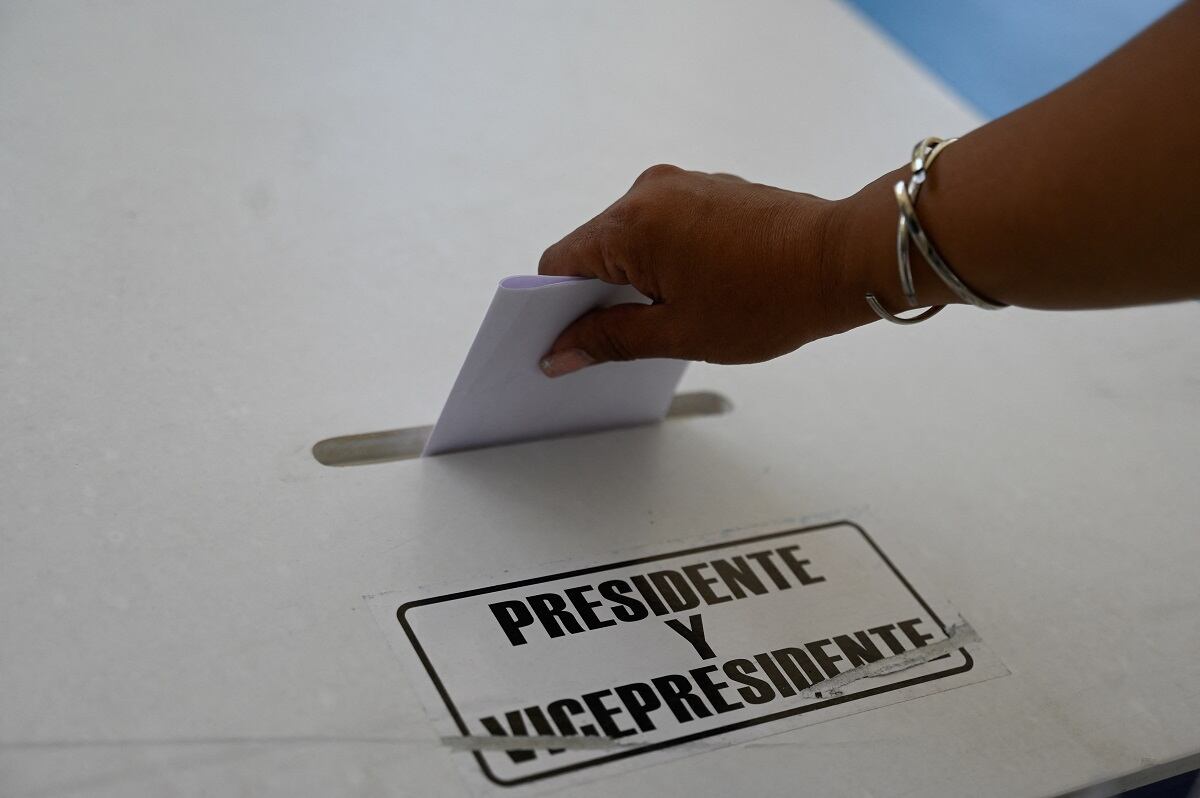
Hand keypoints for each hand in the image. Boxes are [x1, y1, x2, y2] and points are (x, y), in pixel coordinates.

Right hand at [537, 164, 866, 376]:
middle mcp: (649, 191)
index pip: (559, 263)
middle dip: (598, 294)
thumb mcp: (680, 333)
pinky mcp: (708, 189)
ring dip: (634, 277)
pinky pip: (663, 224)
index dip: (555, 309)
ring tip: (670, 317)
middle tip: (622, 340)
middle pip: (592, 248)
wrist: (843, 260)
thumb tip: (562, 353)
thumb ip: (611, 340)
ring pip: (629, 237)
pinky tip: (694, 292)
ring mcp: (682, 185)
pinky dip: (663, 258)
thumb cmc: (772, 297)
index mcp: (632, 224)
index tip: (564, 343)